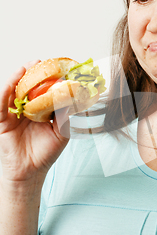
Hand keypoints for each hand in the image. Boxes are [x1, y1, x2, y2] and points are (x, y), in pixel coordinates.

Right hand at [0, 62, 69, 182]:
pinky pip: (2, 105)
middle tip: (41, 62)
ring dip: (19, 78)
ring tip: (27, 66)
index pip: (43, 92)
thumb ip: (64, 116)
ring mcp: (13, 115)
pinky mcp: (2, 122)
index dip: (48, 80)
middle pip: (27, 88)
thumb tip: (71, 97)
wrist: (31, 172)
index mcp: (40, 112)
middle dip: (33, 74)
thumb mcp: (61, 133)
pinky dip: (6, 92)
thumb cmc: (46, 154)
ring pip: (14, 92)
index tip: (57, 68)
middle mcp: (26, 111)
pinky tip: (12, 83)